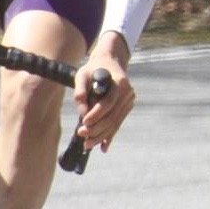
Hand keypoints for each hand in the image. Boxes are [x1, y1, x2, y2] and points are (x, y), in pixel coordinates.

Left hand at [73, 31, 134, 151]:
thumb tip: (83, 114)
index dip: (96, 115)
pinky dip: (110, 136)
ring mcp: (129, 100)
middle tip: (82, 135)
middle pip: (113, 116)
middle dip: (97, 128)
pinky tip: (104, 147)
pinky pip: (118, 123)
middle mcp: (128, 92)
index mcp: (120, 82)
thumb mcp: (82, 74)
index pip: (108, 103)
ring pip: (115, 122)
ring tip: (87, 144)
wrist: (110, 61)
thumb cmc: (94, 68)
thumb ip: (80, 92)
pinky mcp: (127, 107)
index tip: (83, 122)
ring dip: (101, 136)